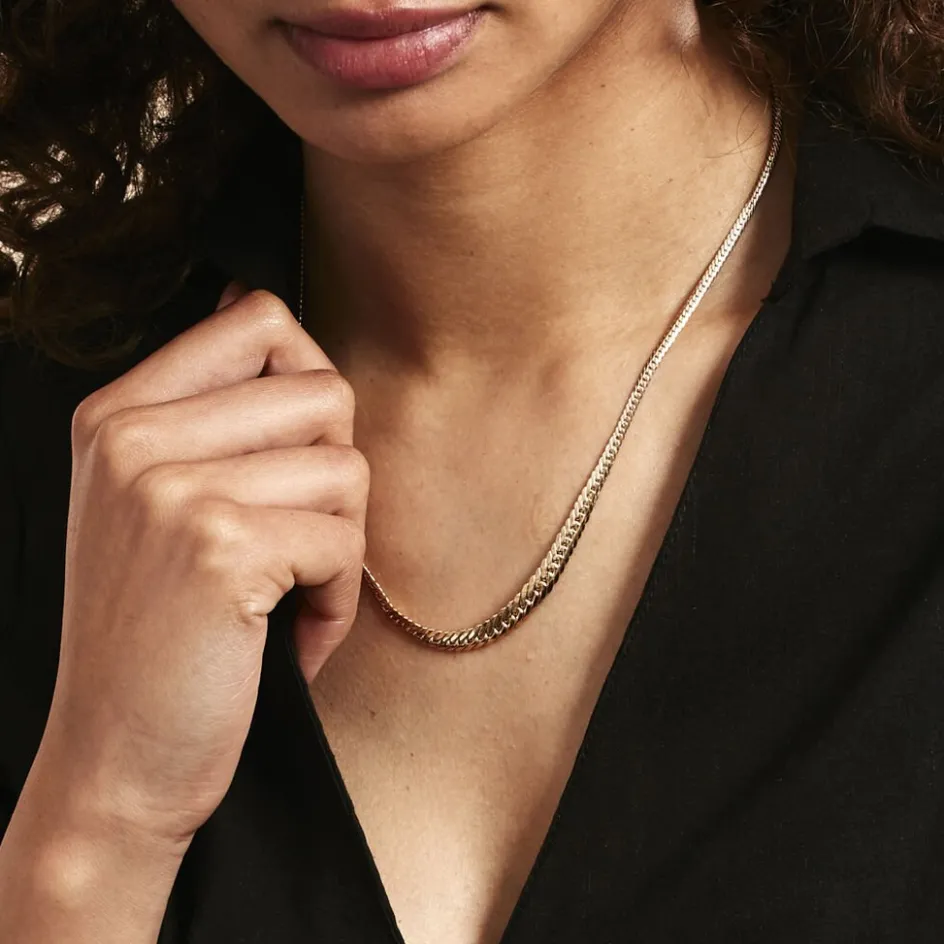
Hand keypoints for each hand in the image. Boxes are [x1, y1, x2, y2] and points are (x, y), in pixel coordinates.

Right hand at [36, 285, 368, 850]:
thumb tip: (272, 317)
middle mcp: (136, 437)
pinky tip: (291, 630)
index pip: (259, 318)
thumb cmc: (154, 633)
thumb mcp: (150, 504)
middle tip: (299, 536)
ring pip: (345, 468)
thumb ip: (208, 414)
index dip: (310, 381)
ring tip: (290, 589)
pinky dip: (336, 599)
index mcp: (119, 412)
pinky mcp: (220, 548)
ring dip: (339, 542)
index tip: (298, 450)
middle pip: (323, 393)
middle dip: (335, 474)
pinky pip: (343, 543)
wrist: (114, 757)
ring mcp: (172, 488)